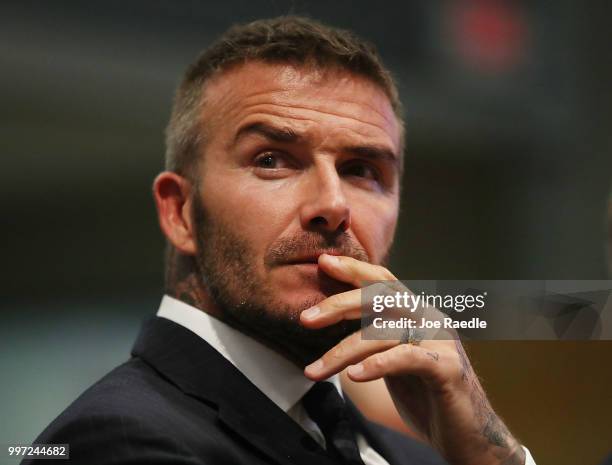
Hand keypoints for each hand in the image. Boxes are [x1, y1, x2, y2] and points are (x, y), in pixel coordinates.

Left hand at [300, 254, 525, 464]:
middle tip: (305, 319)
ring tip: (314, 371)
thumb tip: (331, 319)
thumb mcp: (393, 358)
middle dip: (340, 305)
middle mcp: (430, 320)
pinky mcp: (447, 369)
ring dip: (343, 352)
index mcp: (417, 314)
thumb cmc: (424, 395)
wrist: (467, 433)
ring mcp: (441, 341)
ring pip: (384, 333)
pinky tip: (354, 376)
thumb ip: (374, 336)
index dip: (354, 270)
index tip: (323, 262)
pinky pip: (407, 358)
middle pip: (381, 298)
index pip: (383, 281)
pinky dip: (378, 364)